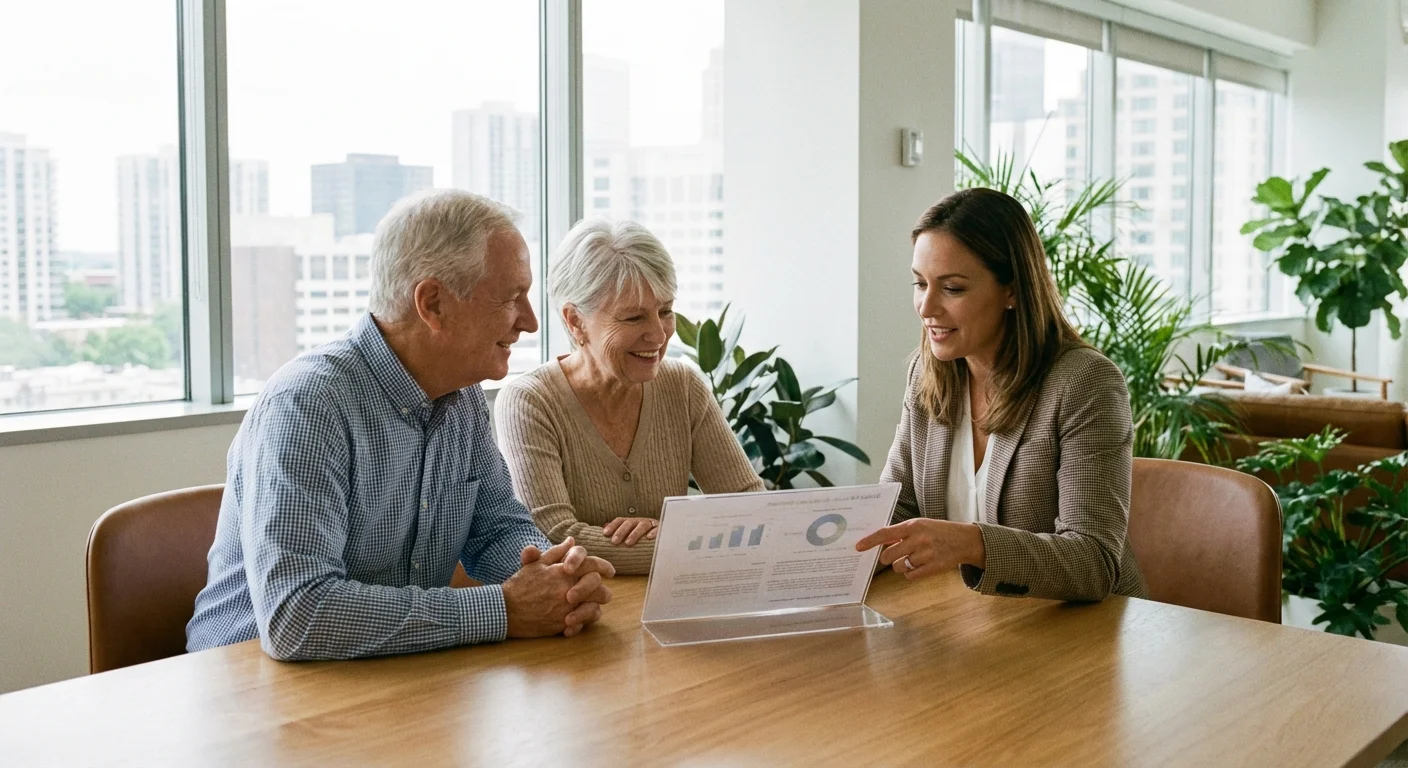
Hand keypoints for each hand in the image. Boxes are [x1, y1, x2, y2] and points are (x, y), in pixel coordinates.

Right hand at [505, 537, 615, 637]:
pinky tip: (578, 618)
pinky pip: (584, 624)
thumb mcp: (536, 564)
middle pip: (599, 588)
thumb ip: (556, 552)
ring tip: (590, 605)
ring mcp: (566, 609)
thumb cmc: (520, 585)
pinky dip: (584, 622)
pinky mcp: (562, 624)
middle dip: (601, 589)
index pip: (592, 565)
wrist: (506, 610)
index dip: (604, 567)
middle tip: (600, 591)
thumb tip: (571, 541)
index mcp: (563, 572)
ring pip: (595, 608)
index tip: (611, 571)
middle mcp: (568, 589)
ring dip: (595, 606)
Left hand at [602, 517, 658, 544]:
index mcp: (631, 522)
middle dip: (621, 532)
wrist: (663, 536)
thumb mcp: (630, 534)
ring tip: (628, 543)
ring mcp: (651, 524)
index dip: (612, 526)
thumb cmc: (642, 537)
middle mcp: (640, 521)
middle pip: (629, 523)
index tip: (605, 534)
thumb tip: (603, 527)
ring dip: (635, 534)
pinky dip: (654, 533)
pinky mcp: (662, 529)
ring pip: (642, 526)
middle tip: (614, 542)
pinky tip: (649, 538)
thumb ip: (618, 531)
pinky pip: (658, 529)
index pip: (620, 520)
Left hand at [854, 519, 986, 579]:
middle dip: (888, 558)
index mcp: (913, 526)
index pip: (885, 533)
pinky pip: (910, 575)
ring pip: (898, 567)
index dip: (869, 541)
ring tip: (913, 558)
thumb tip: (880, 543)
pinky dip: (911, 573)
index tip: (858, 547)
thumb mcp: (921, 525)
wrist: (965, 541)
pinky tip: (920, 565)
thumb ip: (901, 533)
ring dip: (901, 565)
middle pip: (889, 556)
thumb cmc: (939, 532)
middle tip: (895, 556)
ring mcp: (925, 554)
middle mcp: (918, 539)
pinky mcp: (932, 568)